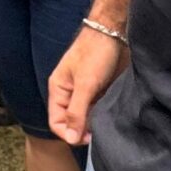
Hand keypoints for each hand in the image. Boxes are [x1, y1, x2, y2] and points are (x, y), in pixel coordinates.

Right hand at [48, 24, 128, 144]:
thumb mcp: (85, 84)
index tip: (88, 138)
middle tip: (100, 131)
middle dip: (82, 130)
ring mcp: (85, 92)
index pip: (56, 122)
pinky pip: (98, 109)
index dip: (69, 133)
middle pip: (71, 122)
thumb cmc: (95, 53)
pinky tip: (112, 115)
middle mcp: (69, 93)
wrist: (114, 32)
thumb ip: (77, 112)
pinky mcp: (100, 90)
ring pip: (86, 117)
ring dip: (94, 123)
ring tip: (106, 123)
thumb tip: (70, 139)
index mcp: (58, 90)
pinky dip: (103, 115)